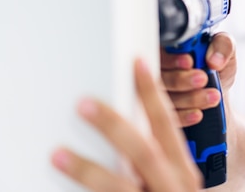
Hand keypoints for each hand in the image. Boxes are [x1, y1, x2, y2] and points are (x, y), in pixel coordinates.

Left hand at [50, 59, 202, 190]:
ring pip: (121, 187)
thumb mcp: (180, 180)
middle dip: (114, 125)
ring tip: (58, 153)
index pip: (168, 125)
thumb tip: (134, 121)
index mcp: (186, 171)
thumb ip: (163, 155)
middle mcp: (174, 188)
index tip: (136, 65)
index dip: (152, 94)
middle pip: (144, 151)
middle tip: (85, 104)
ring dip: (88, 169)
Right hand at [160, 32, 236, 126]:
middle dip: (181, 79)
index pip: (160, 52)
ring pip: (165, 98)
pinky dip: (184, 116)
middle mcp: (160, 70)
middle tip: (202, 79)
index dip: (172, 58)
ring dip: (190, 98)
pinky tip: (198, 114)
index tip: (189, 62)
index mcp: (171, 49)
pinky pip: (168, 116)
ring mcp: (158, 94)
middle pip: (159, 77)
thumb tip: (214, 59)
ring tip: (212, 96)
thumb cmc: (218, 70)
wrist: (217, 95)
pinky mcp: (163, 114)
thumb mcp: (226, 52)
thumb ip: (223, 46)